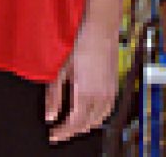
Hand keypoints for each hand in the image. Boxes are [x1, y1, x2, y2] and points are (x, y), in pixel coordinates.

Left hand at [45, 25, 117, 143]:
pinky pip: (106, 112)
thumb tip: (50, 117)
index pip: (73, 125)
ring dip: (84, 126)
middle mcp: (100, 98)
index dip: (61, 133)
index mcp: (85, 95)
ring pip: (97, 121)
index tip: (52, 136)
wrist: (101, 30)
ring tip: (73, 125)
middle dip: (71, 131)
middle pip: (85, 126)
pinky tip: (90, 114)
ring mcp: (110, 94)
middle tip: (60, 131)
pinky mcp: (115, 88)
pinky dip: (97, 118)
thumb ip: (54, 96)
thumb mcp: (62, 71)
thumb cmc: (81, 46)